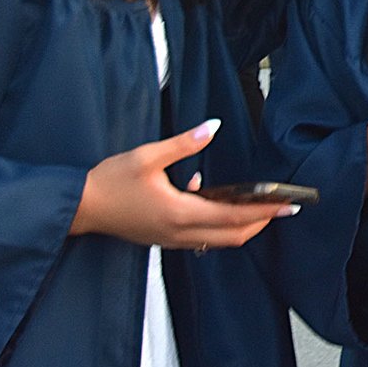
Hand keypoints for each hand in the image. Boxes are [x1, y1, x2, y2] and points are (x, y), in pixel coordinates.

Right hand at [70, 119, 293, 249]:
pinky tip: (209, 198)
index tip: (288, 205)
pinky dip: (217, 224)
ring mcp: (171, 239)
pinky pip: (200, 237)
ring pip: (218, 240)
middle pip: (232, 235)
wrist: (80, 207)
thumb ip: (184, 143)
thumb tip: (212, 127)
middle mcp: (180, 232)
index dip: (264, 211)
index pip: (233, 216)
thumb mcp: (147, 156)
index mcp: (180, 213)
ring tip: (259, 206)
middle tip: (283, 207)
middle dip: (261, 222)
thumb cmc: (110, 181)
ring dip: (242, 226)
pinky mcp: (164, 239)